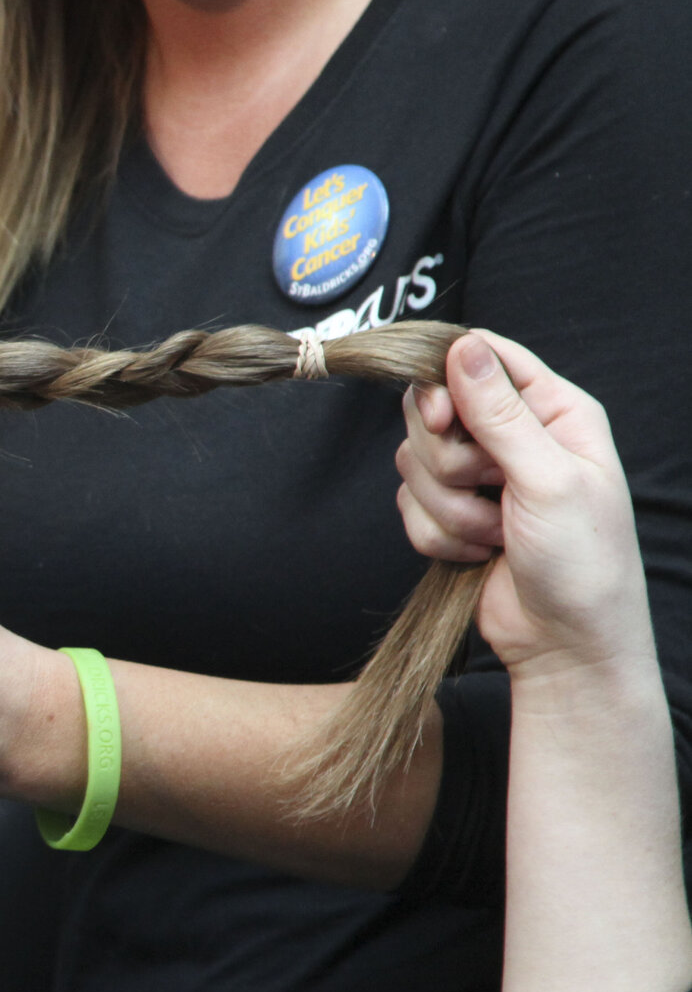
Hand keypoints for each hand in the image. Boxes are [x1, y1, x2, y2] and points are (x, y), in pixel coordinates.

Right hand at [397, 330, 648, 682]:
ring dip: (449, 509)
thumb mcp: (548, 479)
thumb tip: (462, 347)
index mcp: (553, 411)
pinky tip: (479, 554)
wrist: (565, 644)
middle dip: (449, 461)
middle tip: (490, 488)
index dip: (445, 379)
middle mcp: (513, 436)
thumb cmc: (583, 562)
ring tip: (497, 534)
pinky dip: (438, 536)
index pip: (482, 357)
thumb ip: (500, 413)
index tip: (440, 419)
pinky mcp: (451, 515)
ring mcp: (479, 478)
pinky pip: (408, 508)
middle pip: (431, 409)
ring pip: (414, 463)